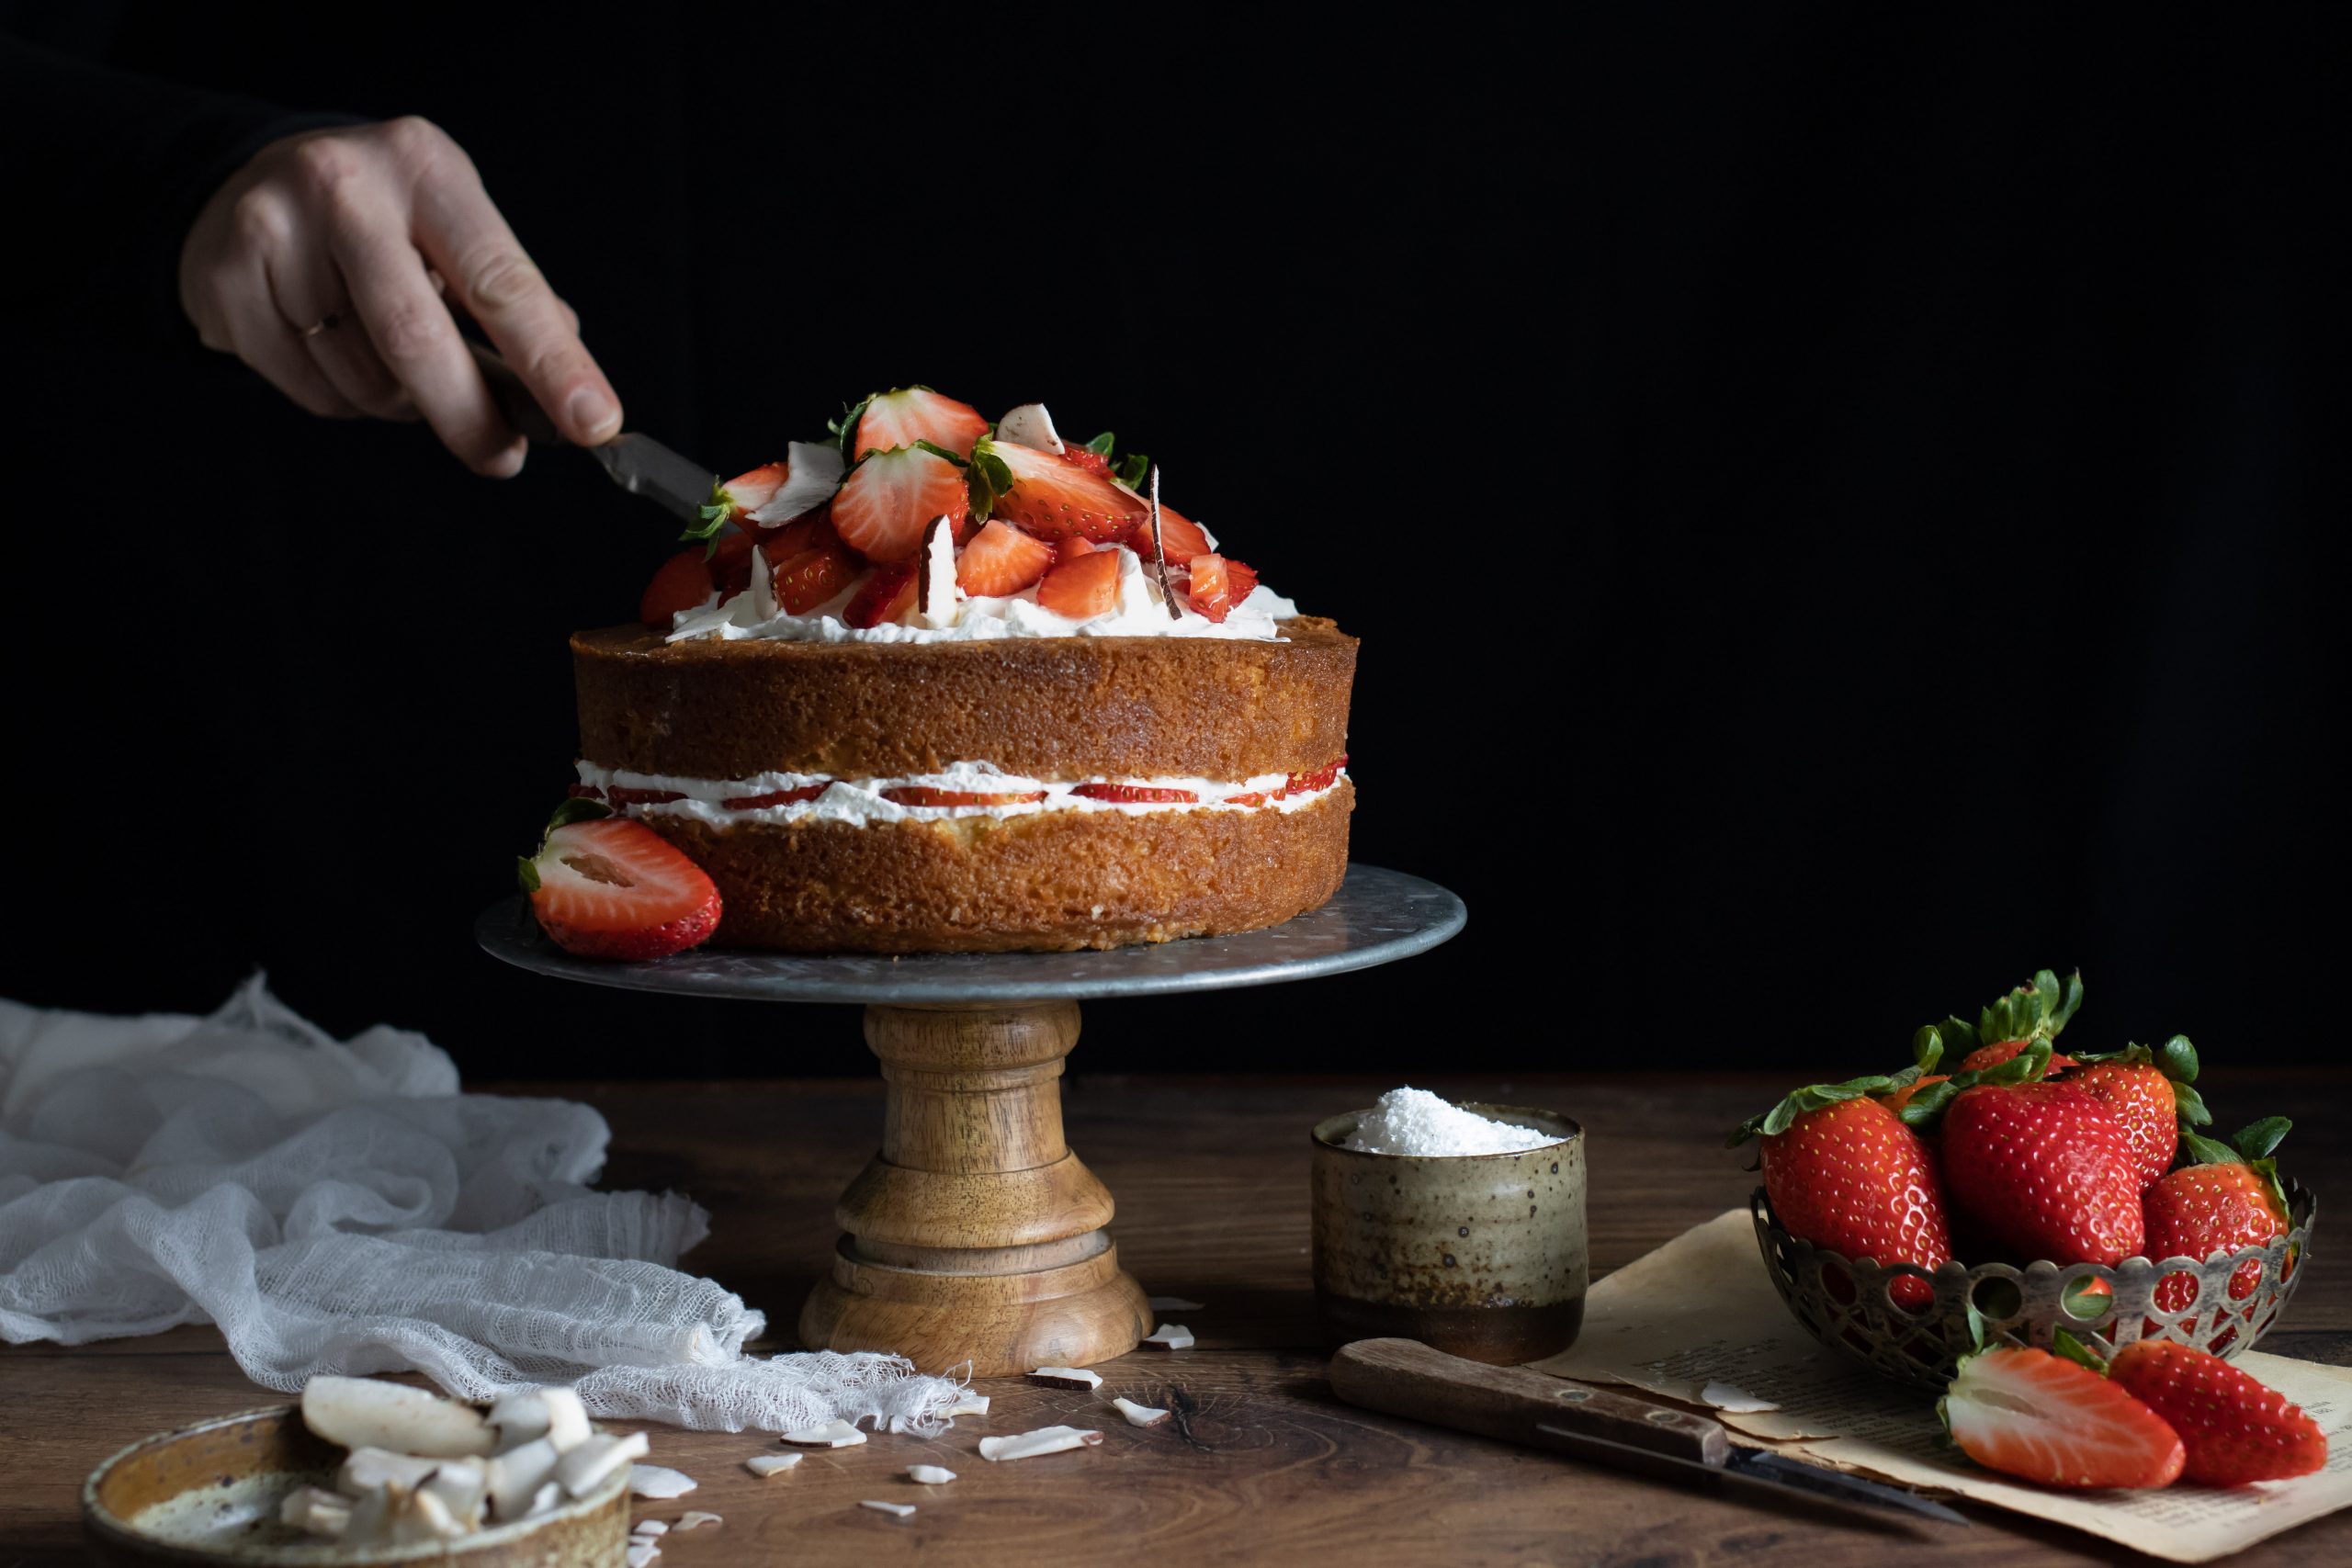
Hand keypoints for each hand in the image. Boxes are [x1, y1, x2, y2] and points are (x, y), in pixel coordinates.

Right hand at [178, 117, 620, 476]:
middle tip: (501, 457)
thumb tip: (569, 388)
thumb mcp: (451, 227)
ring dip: (402, 403)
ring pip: (366, 379)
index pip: (500, 280)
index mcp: (424, 167)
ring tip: (395, 362)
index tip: (593, 421)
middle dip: (469, 417)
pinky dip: (346, 400)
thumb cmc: (380, 221)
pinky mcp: (226, 281)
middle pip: (417, 339)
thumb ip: (509, 300)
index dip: (551, 361)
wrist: (245, 185)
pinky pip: (313, 392)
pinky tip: (338, 354)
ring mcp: (273, 230)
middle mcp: (344, 187)